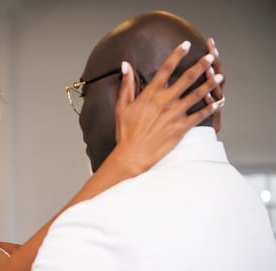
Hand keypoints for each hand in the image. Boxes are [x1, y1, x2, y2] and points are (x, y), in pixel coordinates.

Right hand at [112, 40, 223, 173]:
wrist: (133, 154)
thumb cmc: (126, 131)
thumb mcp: (122, 106)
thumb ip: (127, 84)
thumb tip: (126, 65)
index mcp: (151, 94)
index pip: (166, 68)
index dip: (177, 54)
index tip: (186, 45)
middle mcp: (165, 101)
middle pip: (187, 78)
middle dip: (200, 65)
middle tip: (210, 57)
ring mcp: (175, 114)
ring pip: (197, 94)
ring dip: (210, 83)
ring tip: (219, 75)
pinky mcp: (181, 127)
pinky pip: (199, 115)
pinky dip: (209, 108)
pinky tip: (216, 102)